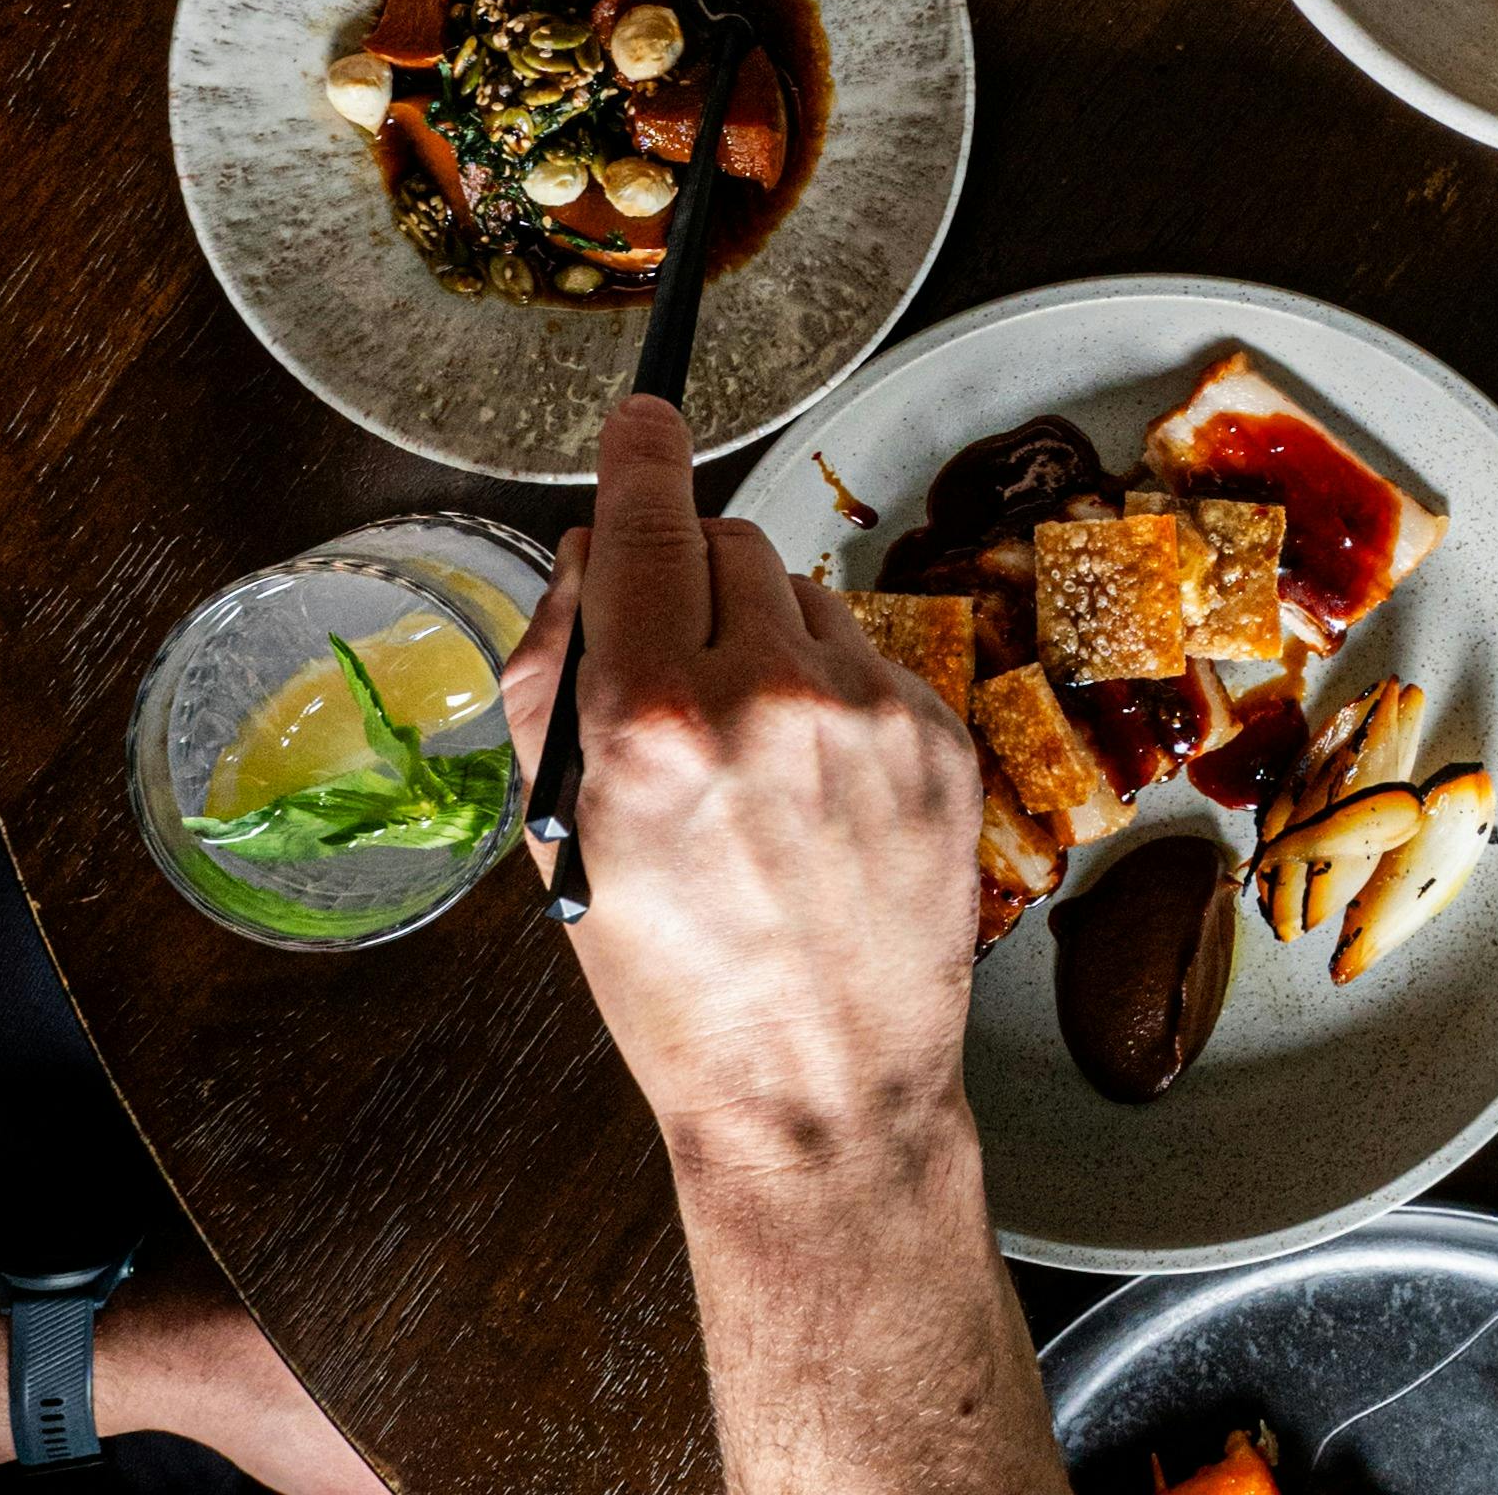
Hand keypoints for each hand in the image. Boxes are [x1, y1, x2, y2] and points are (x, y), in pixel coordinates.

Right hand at [498, 395, 984, 1177]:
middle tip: (668, 655)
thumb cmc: (670, 979)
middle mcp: (771, 701)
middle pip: (725, 540)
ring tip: (744, 749)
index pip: (648, 524)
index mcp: (654, 722)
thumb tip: (595, 555)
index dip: (641, 454)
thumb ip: (557, 673)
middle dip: (687, 571)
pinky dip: (830, 691)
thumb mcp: (559, 831)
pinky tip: (810, 784)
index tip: (644, 412)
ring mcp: (870, 718)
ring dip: (763, 631)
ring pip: (802, 593)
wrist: (815, 1086)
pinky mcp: (940, 742)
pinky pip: (869, 658)